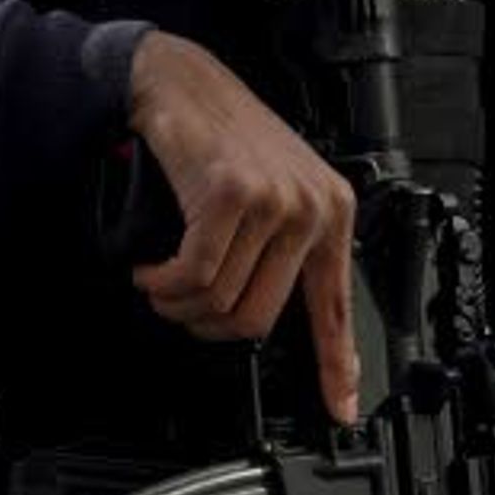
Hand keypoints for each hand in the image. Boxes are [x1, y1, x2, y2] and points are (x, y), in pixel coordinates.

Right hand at [122, 32, 360, 421]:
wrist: (181, 84)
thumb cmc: (221, 139)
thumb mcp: (273, 193)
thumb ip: (281, 250)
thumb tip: (261, 316)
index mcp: (331, 213)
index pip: (337, 307)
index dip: (337, 367)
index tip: (341, 410)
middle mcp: (312, 208)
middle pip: (259, 319)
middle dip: (208, 326)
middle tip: (183, 307)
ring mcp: (275, 200)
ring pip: (222, 300)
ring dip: (178, 303)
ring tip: (162, 279)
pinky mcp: (232, 195)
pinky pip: (195, 274)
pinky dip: (164, 282)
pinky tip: (153, 267)